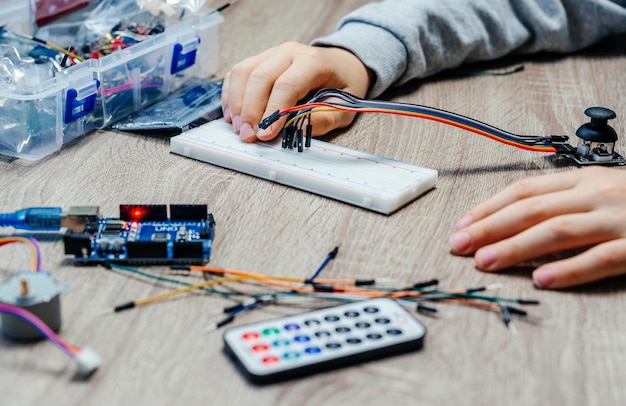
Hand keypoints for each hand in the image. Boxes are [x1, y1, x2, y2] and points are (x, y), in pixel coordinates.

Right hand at [221, 41, 371, 141]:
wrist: (342, 65)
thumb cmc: (343, 86)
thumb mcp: (345, 107)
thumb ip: (324, 119)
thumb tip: (299, 130)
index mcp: (313, 61)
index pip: (287, 85)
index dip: (273, 112)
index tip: (265, 135)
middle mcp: (289, 52)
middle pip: (260, 77)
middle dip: (250, 110)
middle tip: (247, 136)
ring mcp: (271, 53)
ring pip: (243, 72)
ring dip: (236, 103)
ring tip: (238, 128)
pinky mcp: (259, 60)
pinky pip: (237, 73)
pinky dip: (231, 95)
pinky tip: (232, 115)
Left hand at [449, 167, 625, 288]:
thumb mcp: (601, 188)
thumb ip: (563, 199)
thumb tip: (512, 219)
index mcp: (585, 179)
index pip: (525, 189)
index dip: (489, 207)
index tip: (462, 224)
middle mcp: (597, 194)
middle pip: (532, 209)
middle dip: (489, 228)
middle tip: (459, 245)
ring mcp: (619, 219)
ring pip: (557, 231)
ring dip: (516, 247)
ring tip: (485, 261)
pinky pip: (600, 258)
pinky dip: (568, 269)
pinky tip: (541, 280)